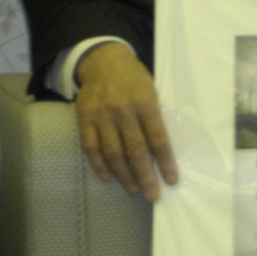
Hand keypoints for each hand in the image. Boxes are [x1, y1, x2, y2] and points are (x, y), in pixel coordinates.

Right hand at [72, 43, 177, 202]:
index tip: (172, 181)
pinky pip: (91, 146)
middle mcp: (123, 110)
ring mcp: (101, 115)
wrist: (103, 60)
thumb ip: (155, 117)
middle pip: (136, 150)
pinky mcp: (84, 117)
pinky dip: (99, 164)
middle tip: (152, 195)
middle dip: (146, 176)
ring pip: (113, 152)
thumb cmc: (133, 79)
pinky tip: (108, 177)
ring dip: (124, 175)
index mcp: (145, 102)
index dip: (166, 162)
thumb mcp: (151, 90)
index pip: (158, 138)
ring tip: (134, 189)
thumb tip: (163, 151)